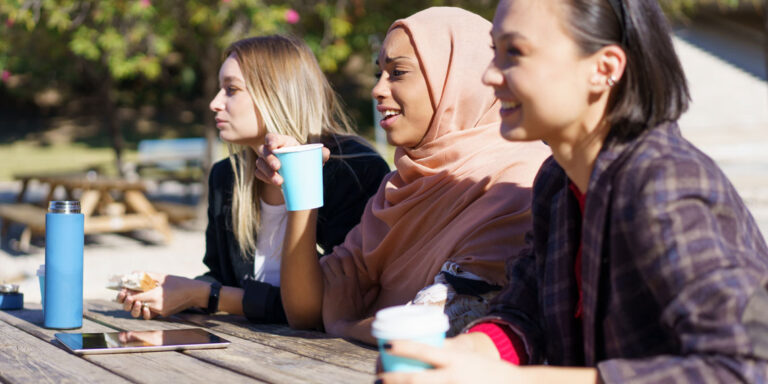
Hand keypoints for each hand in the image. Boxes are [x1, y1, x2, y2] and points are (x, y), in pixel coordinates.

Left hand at [116, 273, 208, 319]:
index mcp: (155, 296)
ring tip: (134, 299)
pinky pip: (151, 313)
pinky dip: (146, 309)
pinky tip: (145, 302)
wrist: (194, 293)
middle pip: (135, 308)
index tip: (123, 290)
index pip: (134, 298)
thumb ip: (146, 275)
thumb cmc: (179, 283)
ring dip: (136, 307)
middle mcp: (156, 306)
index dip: (126, 295)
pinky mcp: (164, 314)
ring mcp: (160, 311)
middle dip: (128, 303)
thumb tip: (133, 273)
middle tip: (126, 296)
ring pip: (142, 312)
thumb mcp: (162, 276)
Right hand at [254, 133, 330, 185]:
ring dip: (267, 172)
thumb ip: (321, 154)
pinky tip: (273, 184)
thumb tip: (326, 152)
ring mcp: (264, 161)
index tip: (273, 145)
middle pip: (264, 151)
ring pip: (259, 163)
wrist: (298, 175)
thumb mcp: (313, 157)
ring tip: (279, 181)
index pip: (272, 137)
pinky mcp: (262, 172)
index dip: (271, 140)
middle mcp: (271, 150)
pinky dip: (265, 178)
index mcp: (282, 142)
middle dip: (269, 158)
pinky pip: (259, 173)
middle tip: (278, 166)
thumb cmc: (305, 161)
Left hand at [320, 254, 378, 336]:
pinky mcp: (326, 291)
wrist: (342, 327)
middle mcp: (345, 281)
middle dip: (333, 254)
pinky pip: (322, 274)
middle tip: (331, 254)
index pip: (348, 259)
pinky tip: (320, 270)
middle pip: (337, 258)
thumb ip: (371, 295)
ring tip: (325, 262)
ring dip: (325, 261)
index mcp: (355, 283)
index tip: (339, 249)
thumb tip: (377, 287)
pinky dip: (320, 269)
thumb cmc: (354, 318)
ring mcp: (334, 285)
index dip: (342, 251)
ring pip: (327, 264)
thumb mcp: (364, 305)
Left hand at [375, 333, 497, 373]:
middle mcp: (453, 378)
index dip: (403, 346)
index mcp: (455, 360)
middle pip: (415, 380)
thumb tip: (419, 344)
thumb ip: (445, 351)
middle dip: (392, 380)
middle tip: (377, 378)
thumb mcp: (465, 355)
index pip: (424, 350)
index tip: (385, 345)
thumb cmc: (486, 370)